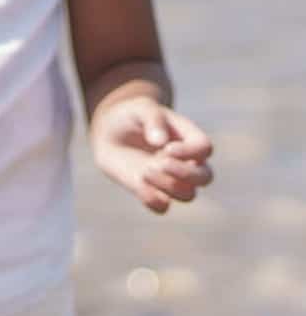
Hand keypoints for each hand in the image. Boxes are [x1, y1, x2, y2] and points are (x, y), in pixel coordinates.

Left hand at [91, 98, 212, 213]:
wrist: (110, 132)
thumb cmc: (131, 116)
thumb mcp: (141, 109)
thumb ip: (154, 119)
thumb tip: (161, 142)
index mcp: (189, 137)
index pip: (204, 149)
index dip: (190, 152)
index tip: (166, 148)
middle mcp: (186, 161)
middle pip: (205, 177)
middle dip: (185, 174)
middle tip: (159, 164)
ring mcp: (170, 179)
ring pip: (188, 195)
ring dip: (169, 187)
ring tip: (145, 172)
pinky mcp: (153, 191)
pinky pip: (162, 207)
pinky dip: (153, 201)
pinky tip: (139, 184)